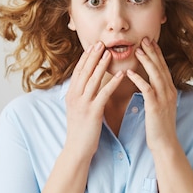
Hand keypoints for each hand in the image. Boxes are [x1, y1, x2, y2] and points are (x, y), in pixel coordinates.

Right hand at [64, 42, 123, 157]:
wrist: (77, 149)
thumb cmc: (80, 130)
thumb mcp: (77, 109)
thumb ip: (81, 95)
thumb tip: (87, 83)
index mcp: (71, 95)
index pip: (78, 71)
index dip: (86, 58)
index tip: (93, 46)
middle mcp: (75, 97)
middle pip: (84, 71)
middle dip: (93, 56)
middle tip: (101, 43)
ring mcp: (83, 104)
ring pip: (93, 80)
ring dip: (102, 65)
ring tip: (110, 53)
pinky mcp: (93, 112)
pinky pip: (103, 94)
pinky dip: (112, 82)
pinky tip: (120, 75)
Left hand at [126, 37, 178, 151]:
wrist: (165, 143)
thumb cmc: (159, 127)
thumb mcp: (160, 106)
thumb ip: (157, 93)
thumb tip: (151, 84)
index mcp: (170, 90)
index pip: (163, 68)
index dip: (157, 54)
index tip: (150, 42)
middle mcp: (169, 91)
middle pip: (161, 67)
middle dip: (153, 52)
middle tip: (145, 39)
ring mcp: (164, 98)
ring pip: (156, 75)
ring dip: (147, 61)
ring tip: (138, 50)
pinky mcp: (155, 106)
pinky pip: (147, 89)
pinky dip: (139, 79)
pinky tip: (129, 73)